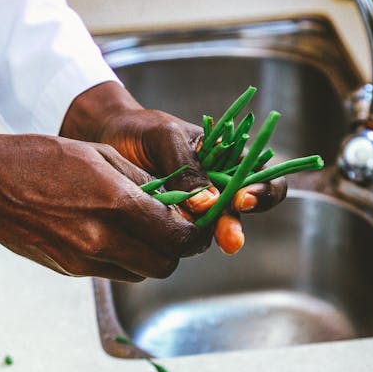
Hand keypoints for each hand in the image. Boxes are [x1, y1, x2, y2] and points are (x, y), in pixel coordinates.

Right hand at [0, 123, 209, 281]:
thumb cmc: (41, 159)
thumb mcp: (101, 155)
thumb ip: (144, 182)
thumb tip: (178, 200)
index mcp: (113, 203)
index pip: (175, 235)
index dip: (195, 235)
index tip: (199, 227)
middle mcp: (100, 239)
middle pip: (163, 264)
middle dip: (175, 250)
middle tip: (173, 230)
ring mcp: (82, 260)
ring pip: (140, 273)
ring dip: (150, 257)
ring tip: (141, 231)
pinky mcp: (68, 270)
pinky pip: (113, 272)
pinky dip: (123, 260)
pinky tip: (112, 235)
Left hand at [60, 82, 286, 253]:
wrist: (108, 138)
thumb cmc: (142, 130)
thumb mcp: (165, 137)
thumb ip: (187, 167)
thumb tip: (209, 205)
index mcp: (230, 156)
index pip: (264, 176)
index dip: (263, 191)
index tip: (242, 199)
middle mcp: (220, 183)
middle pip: (244, 209)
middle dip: (236, 224)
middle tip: (229, 239)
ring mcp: (199, 205)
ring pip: (215, 226)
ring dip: (212, 235)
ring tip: (201, 241)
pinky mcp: (177, 221)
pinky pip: (187, 233)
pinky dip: (184, 237)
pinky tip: (172, 237)